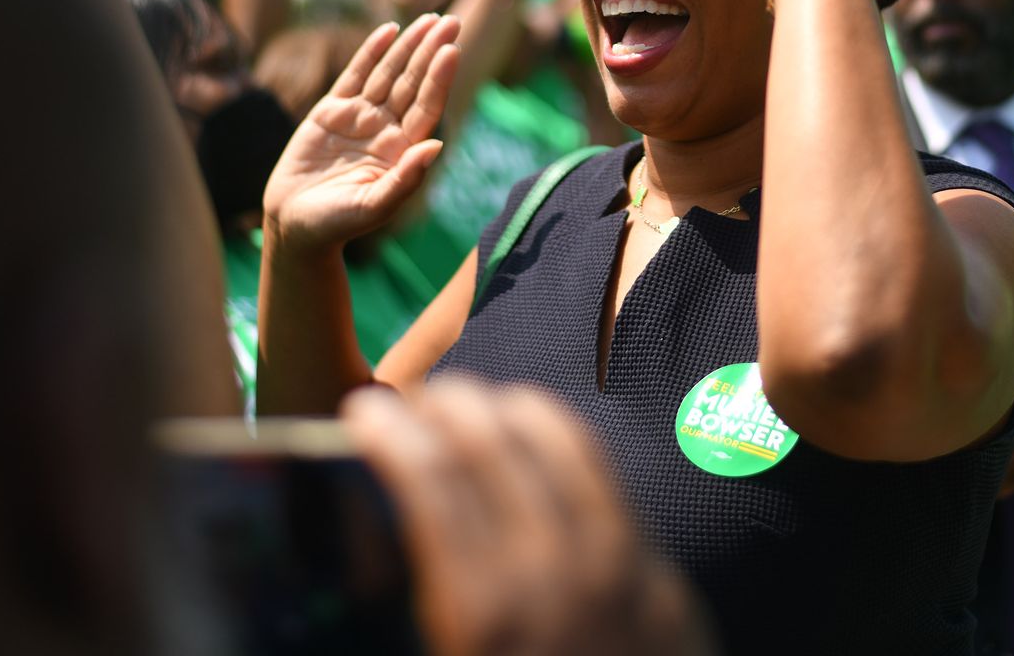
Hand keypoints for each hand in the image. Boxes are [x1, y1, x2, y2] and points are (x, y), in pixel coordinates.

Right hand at [263, 14, 460, 254]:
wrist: (296, 225)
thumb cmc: (339, 224)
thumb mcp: (375, 205)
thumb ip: (407, 178)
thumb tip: (438, 145)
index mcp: (402, 150)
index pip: (427, 107)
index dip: (439, 79)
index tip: (452, 50)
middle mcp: (386, 129)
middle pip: (413, 83)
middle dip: (431, 52)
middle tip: (452, 21)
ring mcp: (360, 118)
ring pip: (388, 74)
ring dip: (408, 46)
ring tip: (430, 20)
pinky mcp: (331, 111)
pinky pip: (355, 75)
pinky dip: (371, 52)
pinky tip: (389, 30)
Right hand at [341, 380, 713, 655]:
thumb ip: (418, 609)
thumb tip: (352, 551)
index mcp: (480, 615)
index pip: (429, 481)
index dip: (391, 430)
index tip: (364, 409)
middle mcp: (550, 576)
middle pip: (490, 445)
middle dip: (443, 404)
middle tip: (412, 398)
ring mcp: (616, 572)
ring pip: (558, 444)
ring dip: (506, 409)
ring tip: (473, 404)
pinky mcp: (661, 581)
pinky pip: (607, 482)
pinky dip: (564, 442)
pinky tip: (540, 438)